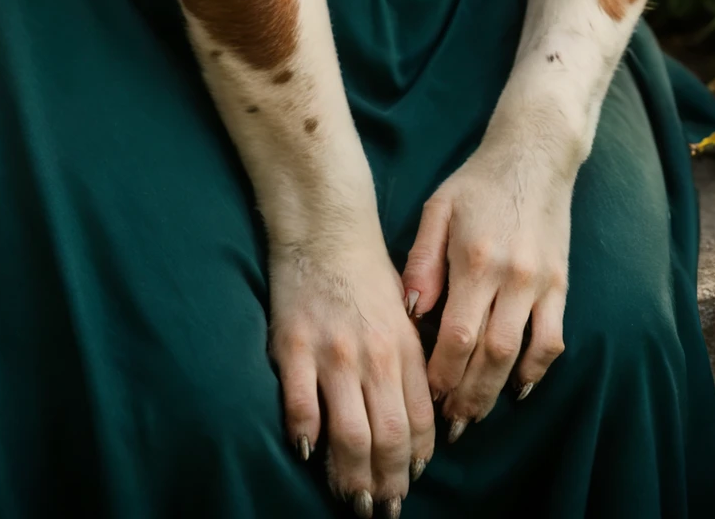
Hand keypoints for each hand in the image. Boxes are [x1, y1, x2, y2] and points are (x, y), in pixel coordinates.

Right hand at [270, 235, 435, 514]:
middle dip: (389, 484)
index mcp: (404, 347)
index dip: (416, 461)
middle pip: (387, 438)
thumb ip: (411, 362)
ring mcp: (332, 353)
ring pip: (349, 434)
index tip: (410, 483)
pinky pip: (301, 407)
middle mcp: (373, 355)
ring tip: (354, 500)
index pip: (418, 420)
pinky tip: (308, 454)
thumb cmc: (366, 271)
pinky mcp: (294, 347)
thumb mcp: (404, 312)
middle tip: (383, 511)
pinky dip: (306, 437)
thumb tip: (420, 419)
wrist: (324, 225)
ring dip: (353, 477)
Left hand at [401, 136, 570, 436]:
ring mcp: (541, 283)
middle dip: (467, 395)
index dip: (442, 373)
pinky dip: (536, 370)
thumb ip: (421, 261)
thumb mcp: (437, 209)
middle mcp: (511, 276)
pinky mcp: (561, 285)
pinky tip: (518, 388)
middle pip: (490, 355)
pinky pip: (553, 339)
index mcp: (475, 259)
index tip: (426, 395)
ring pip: (521, 354)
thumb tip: (410, 312)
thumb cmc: (477, 182)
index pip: (457, 335)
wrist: (534, 155)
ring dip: (496, 392)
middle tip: (448, 423)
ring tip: (474, 414)